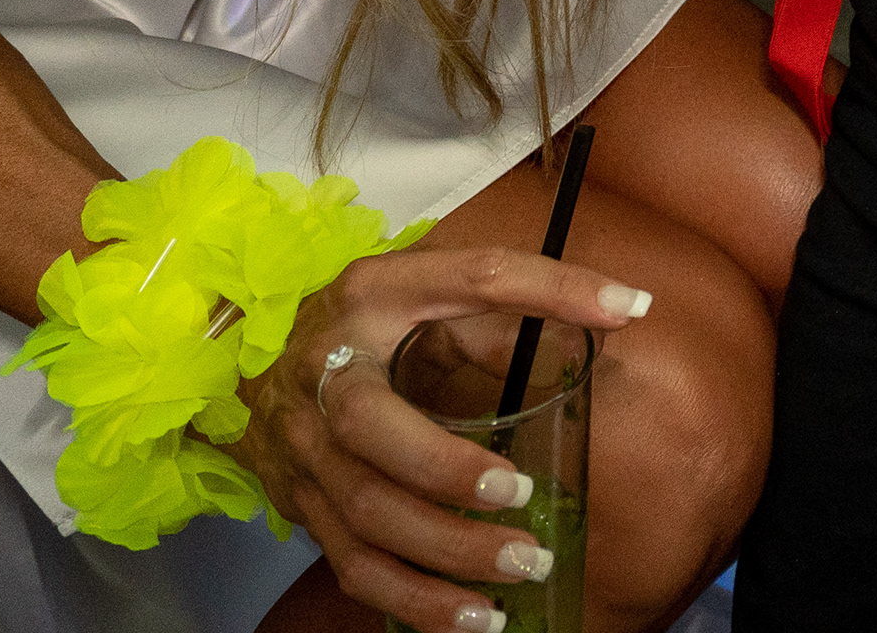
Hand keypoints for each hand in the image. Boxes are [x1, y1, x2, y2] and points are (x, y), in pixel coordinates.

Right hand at [238, 245, 654, 632]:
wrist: (252, 367)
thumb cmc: (370, 326)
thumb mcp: (428, 291)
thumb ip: (510, 300)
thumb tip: (625, 309)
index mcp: (374, 294)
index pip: (474, 277)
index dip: (550, 288)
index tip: (624, 307)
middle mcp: (325, 369)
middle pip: (372, 429)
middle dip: (447, 471)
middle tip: (520, 497)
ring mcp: (303, 447)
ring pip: (367, 514)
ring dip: (447, 553)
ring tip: (523, 568)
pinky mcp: (300, 507)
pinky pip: (355, 566)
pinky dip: (416, 601)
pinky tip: (475, 619)